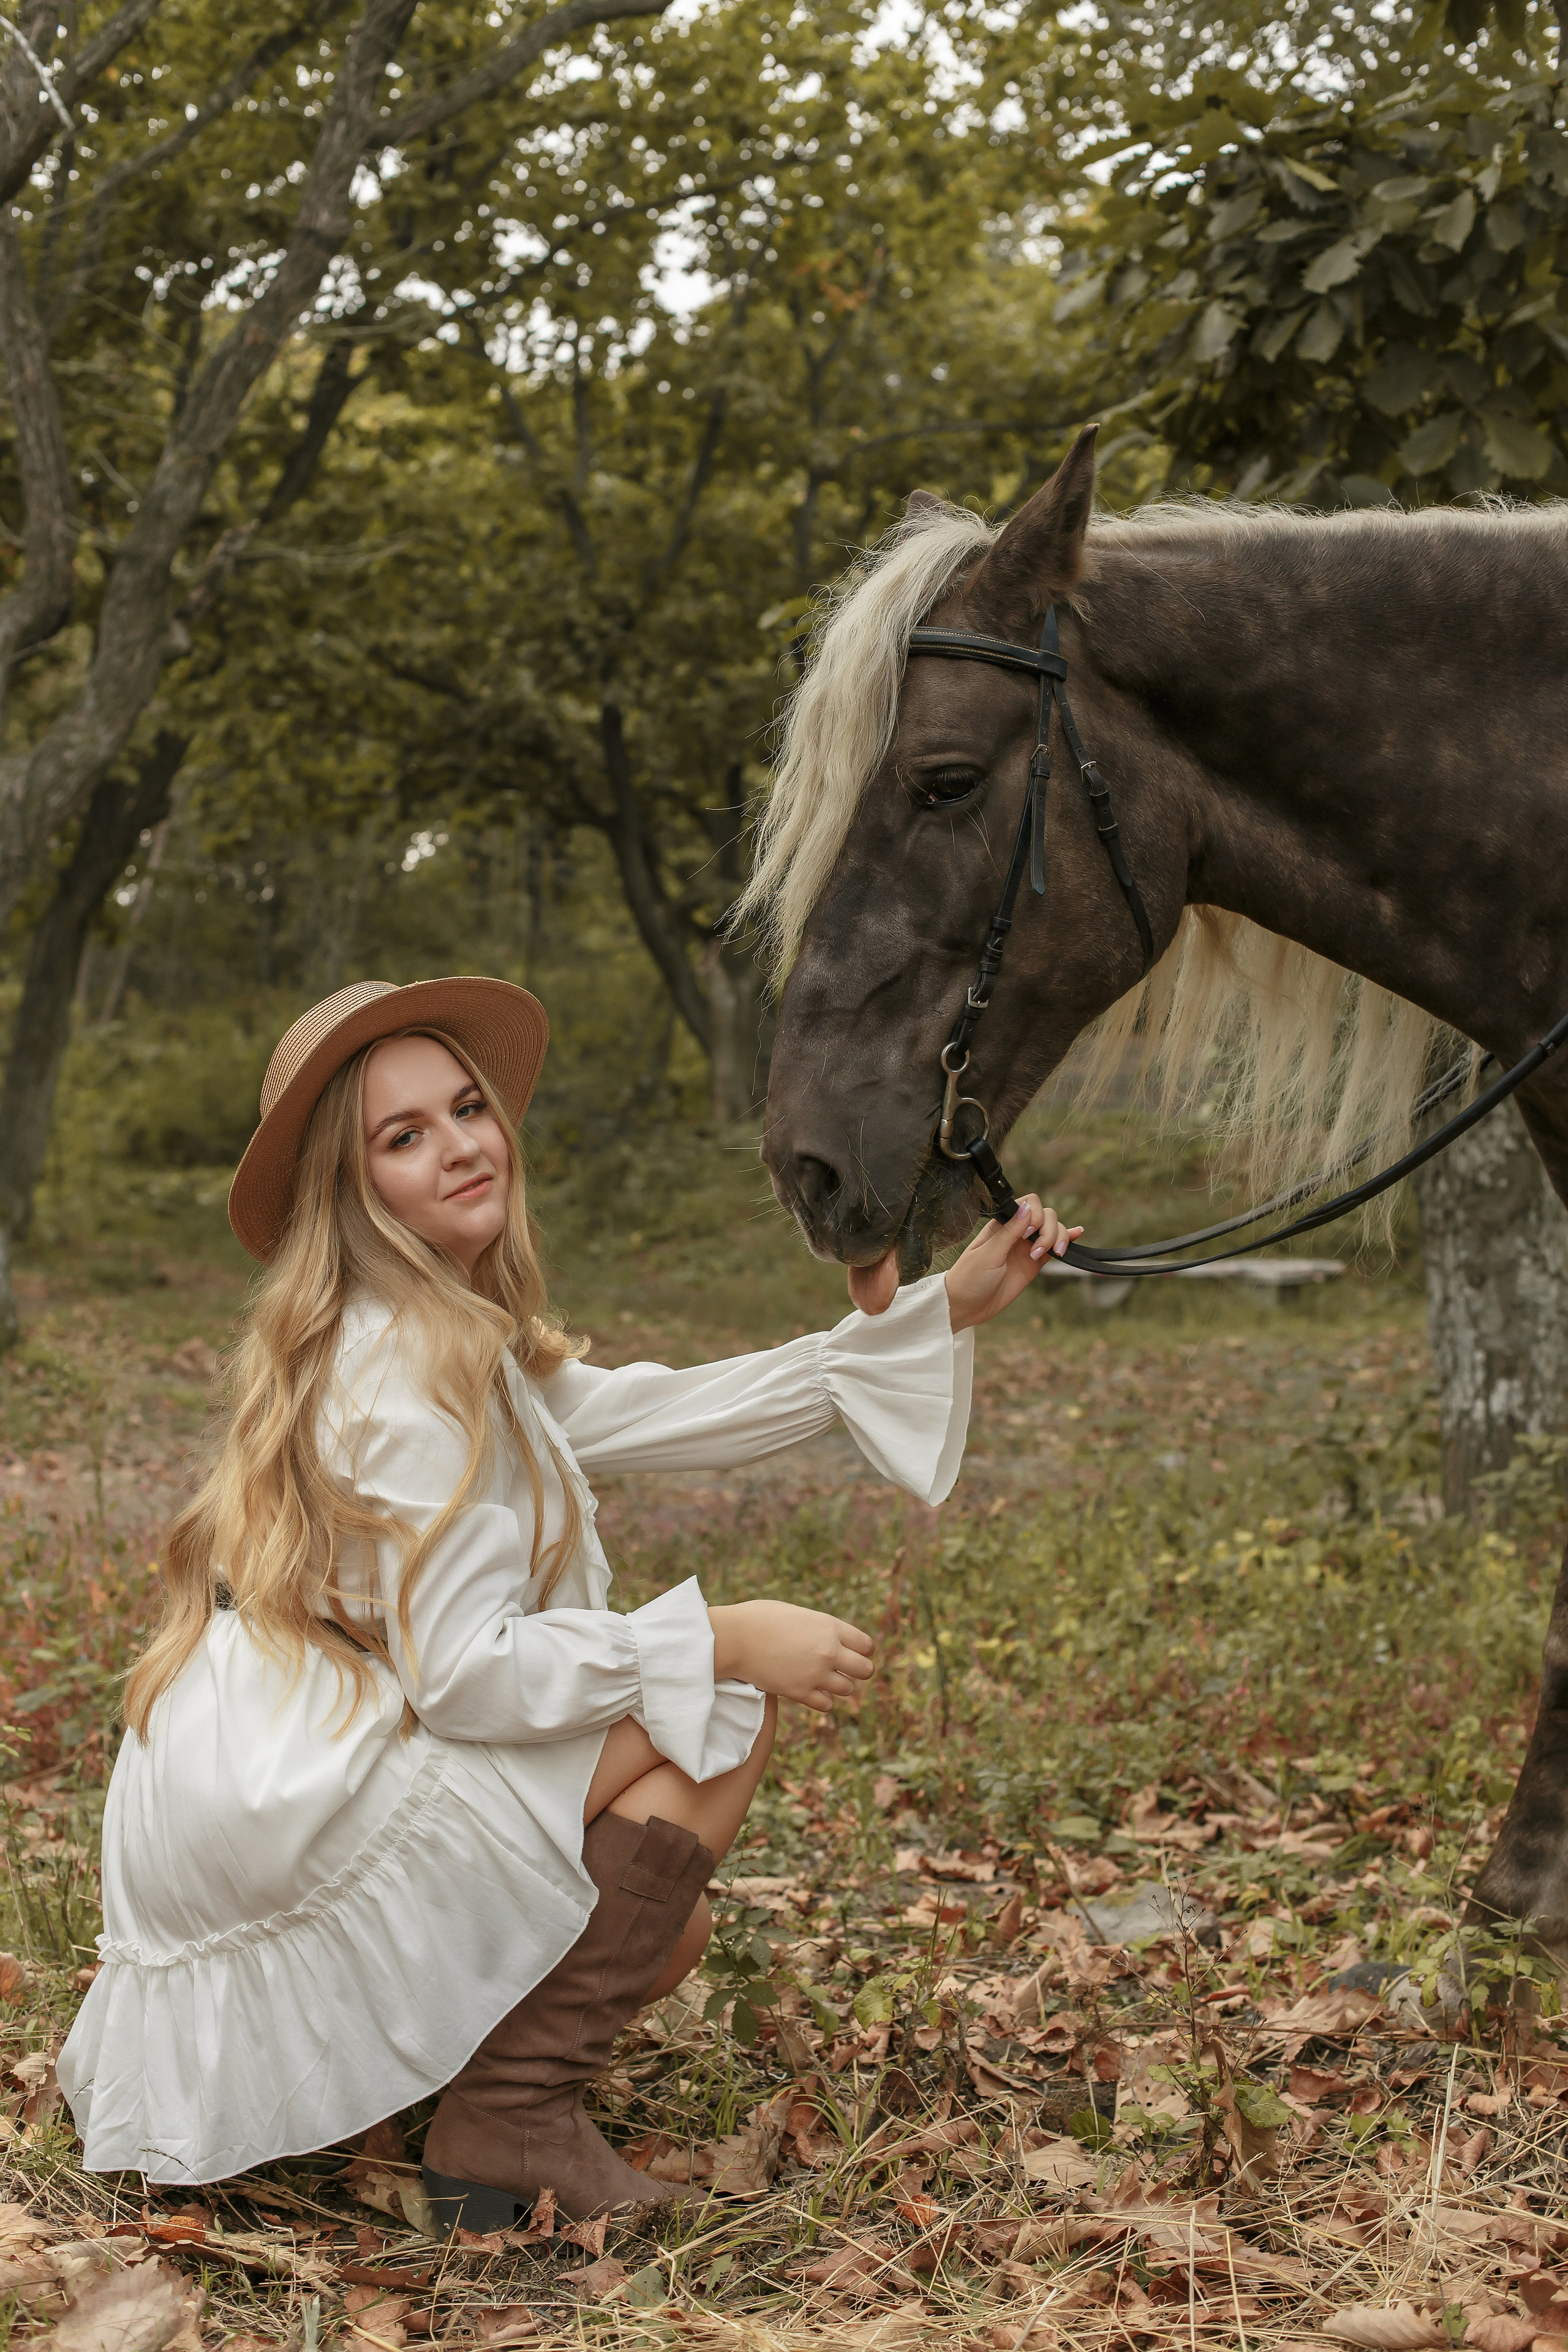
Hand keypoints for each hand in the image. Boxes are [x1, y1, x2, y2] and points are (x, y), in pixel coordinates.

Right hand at [709, 1599, 874, 1712]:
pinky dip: (822, 1699)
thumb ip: (819, 1628)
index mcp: (829, 1626)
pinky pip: (826, 1704)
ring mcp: (816, 1674)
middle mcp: (829, 1651)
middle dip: (858, 1670)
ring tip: (823, 1679)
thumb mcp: (797, 1614)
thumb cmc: (759, 1619)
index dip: (862, 1650)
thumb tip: (831, 1639)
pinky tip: (810, 1690)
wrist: (734, 1638)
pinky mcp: (800, 1693)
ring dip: (838, 1685)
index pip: (867, 1645)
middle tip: (843, 1669)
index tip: (851, 1651)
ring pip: (848, 1689)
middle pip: (865, 1670)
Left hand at [943, 1194, 1083, 1332]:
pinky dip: (1067, 1241)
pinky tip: (1077, 1235)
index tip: (1027, 1234)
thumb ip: (1009, 1231)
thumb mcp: (988, 1254)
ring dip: (1058, 1238)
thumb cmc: (969, 1278)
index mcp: (1001, 1224)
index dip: (1035, 1215)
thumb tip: (1027, 1207)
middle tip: (1035, 1251)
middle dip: (1049, 1230)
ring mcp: (1027, 1247)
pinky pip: (1053, 1248)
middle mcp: (1016, 1232)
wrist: (967, 1307)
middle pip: (1046, 1215)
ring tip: (1051, 1254)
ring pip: (1053, 1231)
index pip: (1029, 1204)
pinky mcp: (1034, 1263)